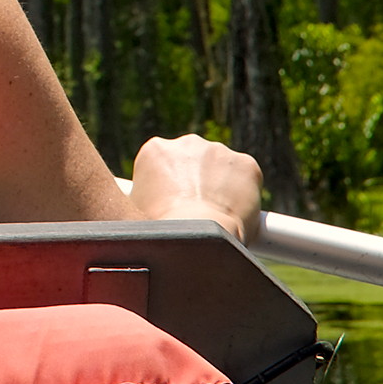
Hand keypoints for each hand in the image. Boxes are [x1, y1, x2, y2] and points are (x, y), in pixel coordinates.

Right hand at [126, 133, 263, 241]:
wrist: (195, 241)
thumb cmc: (160, 232)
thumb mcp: (136, 208)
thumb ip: (146, 196)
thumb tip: (148, 206)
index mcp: (155, 150)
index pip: (164, 165)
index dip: (170, 188)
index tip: (175, 206)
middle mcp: (187, 142)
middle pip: (193, 162)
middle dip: (196, 183)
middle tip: (196, 214)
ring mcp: (219, 151)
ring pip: (222, 170)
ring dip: (220, 188)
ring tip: (215, 220)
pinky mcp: (246, 164)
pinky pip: (246, 179)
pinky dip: (244, 196)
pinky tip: (234, 216)